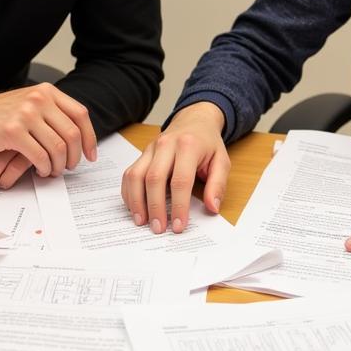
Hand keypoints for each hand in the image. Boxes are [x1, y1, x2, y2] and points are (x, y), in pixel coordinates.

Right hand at [0, 83, 96, 181]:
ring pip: (58, 147)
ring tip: (53, 171)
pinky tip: (41, 171)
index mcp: (46, 91)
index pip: (80, 114)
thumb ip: (50, 112)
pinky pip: (40, 156)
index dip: (89, 137)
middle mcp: (39, 99)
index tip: (90, 155)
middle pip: (72, 133)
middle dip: (74, 156)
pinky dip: (45, 168)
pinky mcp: (13, 131)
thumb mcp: (27, 104)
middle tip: (69, 167)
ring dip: (59, 165)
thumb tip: (77, 133)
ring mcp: (26, 114)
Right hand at [121, 102, 229, 233]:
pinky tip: (135, 208)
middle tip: (158, 228)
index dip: (178, 205)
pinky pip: (129, 174)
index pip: (180, 180)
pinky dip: (129, 193)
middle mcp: (166, 144)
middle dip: (155, 207)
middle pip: (154, 179)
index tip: (178, 225)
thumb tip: (211, 207)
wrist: (194, 121)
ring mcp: (150, 148)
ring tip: (142, 221)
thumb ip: (217, 185)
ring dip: (137, 201)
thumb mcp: (222, 162)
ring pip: (136, 176)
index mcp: (188, 146)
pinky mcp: (142, 154)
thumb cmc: (208, 144)